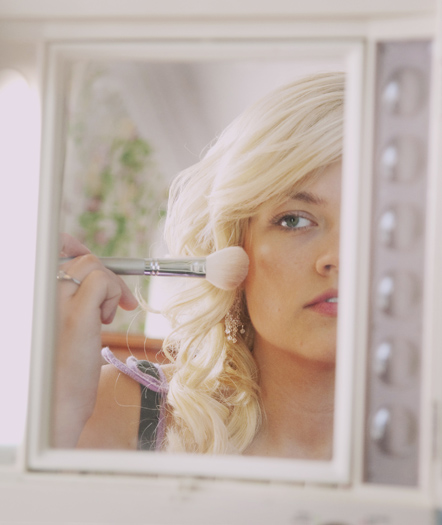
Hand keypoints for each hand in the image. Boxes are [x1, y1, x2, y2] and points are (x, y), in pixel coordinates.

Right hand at [53, 233, 137, 446]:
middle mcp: (37, 291)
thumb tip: (89, 269)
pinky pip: (102, 280)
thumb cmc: (57, 369)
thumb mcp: (55, 325)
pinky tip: (105, 321)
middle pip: (78, 256)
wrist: (53, 407)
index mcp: (32, 293)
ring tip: (104, 318)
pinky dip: (113, 295)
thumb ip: (66, 296)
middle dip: (105, 273)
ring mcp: (54, 300)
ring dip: (109, 288)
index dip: (74, 247)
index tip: (91, 260)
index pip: (52, 247)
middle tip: (119, 299)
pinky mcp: (75, 315)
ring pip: (92, 265)